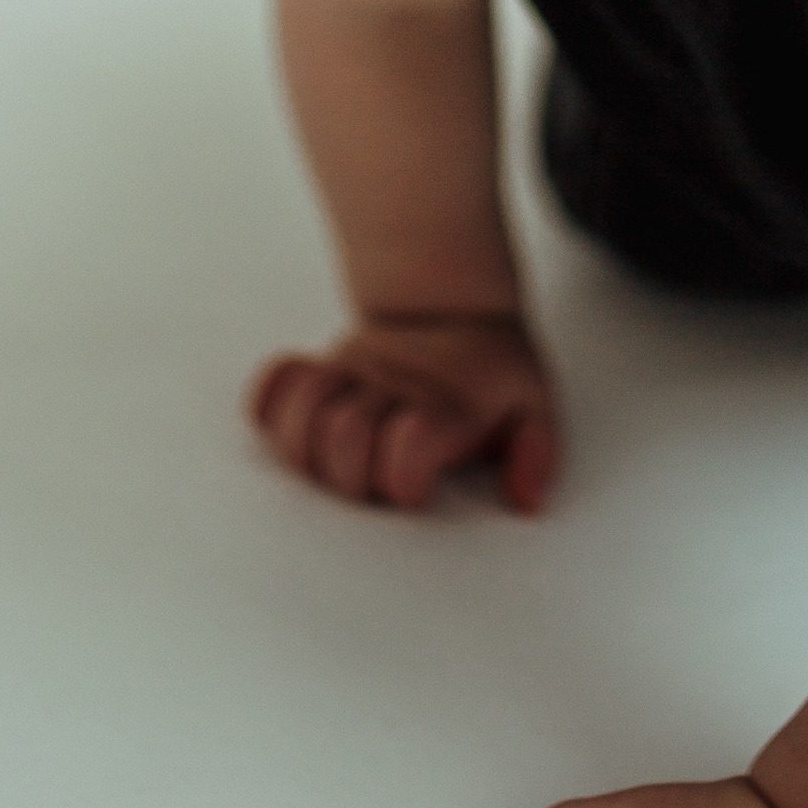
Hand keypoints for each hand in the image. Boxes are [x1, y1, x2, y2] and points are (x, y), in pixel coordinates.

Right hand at [246, 310, 560, 513]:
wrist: (453, 306)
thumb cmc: (491, 376)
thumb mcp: (534, 407)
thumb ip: (536, 456)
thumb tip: (524, 501)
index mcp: (447, 406)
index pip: (410, 442)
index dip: (404, 479)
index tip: (416, 492)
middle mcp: (392, 388)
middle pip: (345, 436)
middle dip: (353, 479)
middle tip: (373, 484)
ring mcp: (350, 374)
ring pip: (301, 410)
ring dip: (308, 450)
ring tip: (332, 462)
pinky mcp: (319, 367)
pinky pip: (273, 383)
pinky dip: (271, 409)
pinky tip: (296, 425)